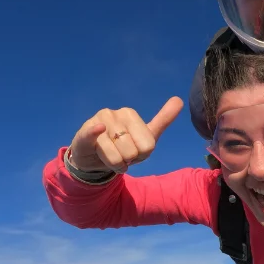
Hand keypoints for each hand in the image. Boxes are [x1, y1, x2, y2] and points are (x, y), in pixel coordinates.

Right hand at [68, 97, 183, 172]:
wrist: (92, 158)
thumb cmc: (123, 147)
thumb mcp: (145, 137)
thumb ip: (163, 120)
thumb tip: (179, 99)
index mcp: (130, 114)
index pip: (148, 147)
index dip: (141, 156)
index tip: (134, 151)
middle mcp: (114, 114)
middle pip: (133, 152)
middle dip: (127, 160)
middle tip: (120, 154)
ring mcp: (98, 122)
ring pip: (117, 156)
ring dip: (114, 164)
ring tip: (109, 156)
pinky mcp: (84, 133)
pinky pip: (93, 134)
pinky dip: (96, 132)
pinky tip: (98, 129)